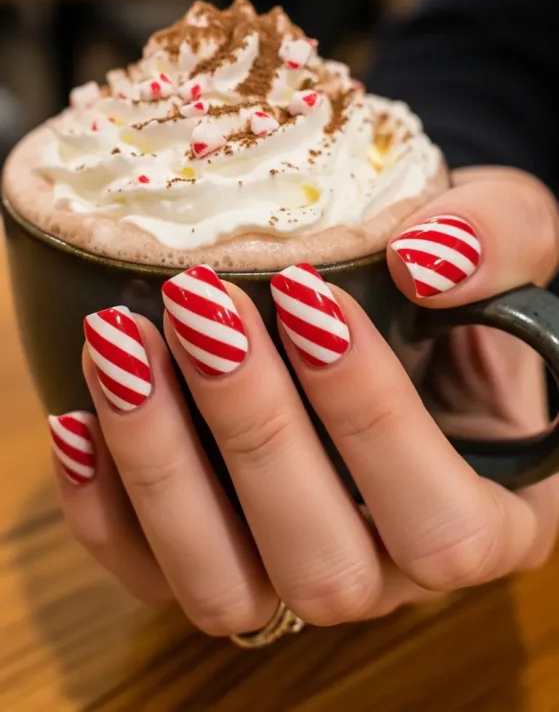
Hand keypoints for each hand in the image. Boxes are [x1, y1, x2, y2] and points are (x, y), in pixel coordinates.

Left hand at [49, 167, 558, 634]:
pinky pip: (149, 574)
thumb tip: (427, 260)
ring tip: (122, 340)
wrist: (393, 288)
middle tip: (200, 302)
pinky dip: (103, 507)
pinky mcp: (217, 558)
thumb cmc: (460, 276)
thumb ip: (501, 241)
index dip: (375, 420)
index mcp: (489, 514)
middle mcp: (392, 569)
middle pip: (324, 565)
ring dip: (161, 464)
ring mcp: (296, 574)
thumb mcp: (513, 234)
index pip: (446, 524)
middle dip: (251, 428)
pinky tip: (80, 414)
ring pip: (224, 587)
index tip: (314, 297)